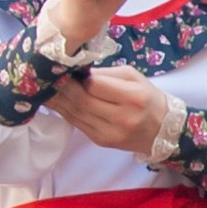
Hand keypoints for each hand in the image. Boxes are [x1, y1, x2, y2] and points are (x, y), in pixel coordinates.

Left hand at [52, 69, 180, 156]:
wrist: (163, 130)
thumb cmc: (148, 98)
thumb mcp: (133, 77)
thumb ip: (105, 73)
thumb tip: (76, 70)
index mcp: (133, 98)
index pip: (95, 85)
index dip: (78, 76)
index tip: (64, 66)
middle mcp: (122, 118)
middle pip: (81, 101)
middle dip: (61, 87)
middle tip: (46, 74)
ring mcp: (110, 133)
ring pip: (75, 113)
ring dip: (57, 100)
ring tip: (43, 86)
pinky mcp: (101, 141)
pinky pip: (77, 123)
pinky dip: (64, 111)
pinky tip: (54, 101)